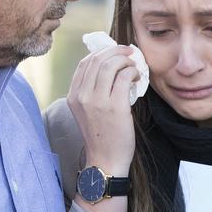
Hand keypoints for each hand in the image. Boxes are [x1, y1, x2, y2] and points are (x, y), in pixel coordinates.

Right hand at [67, 44, 138, 175]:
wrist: (106, 161)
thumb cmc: (102, 137)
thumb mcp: (88, 112)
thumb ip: (93, 91)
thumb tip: (111, 66)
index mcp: (73, 96)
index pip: (85, 63)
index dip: (102, 52)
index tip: (115, 52)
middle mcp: (82, 96)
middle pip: (97, 60)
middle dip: (116, 50)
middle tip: (129, 52)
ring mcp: (97, 102)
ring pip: (111, 65)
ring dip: (126, 60)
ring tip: (135, 66)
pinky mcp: (115, 107)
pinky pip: (124, 77)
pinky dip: (133, 72)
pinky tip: (137, 78)